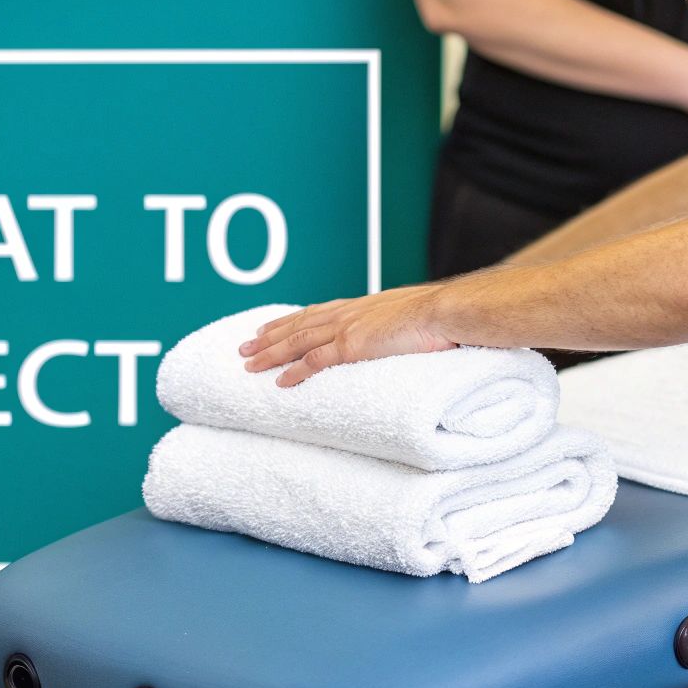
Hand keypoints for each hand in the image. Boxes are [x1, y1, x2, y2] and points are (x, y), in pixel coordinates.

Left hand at [237, 284, 457, 386]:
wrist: (442, 312)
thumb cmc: (434, 316)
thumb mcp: (404, 315)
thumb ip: (388, 326)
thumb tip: (392, 337)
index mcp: (358, 306)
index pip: (314, 313)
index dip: (289, 321)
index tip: (270, 329)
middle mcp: (346, 314)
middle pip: (297, 326)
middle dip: (269, 337)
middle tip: (245, 348)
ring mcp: (346, 329)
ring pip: (297, 342)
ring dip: (271, 353)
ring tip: (249, 365)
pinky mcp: (351, 347)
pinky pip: (315, 362)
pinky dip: (295, 371)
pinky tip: (279, 381)